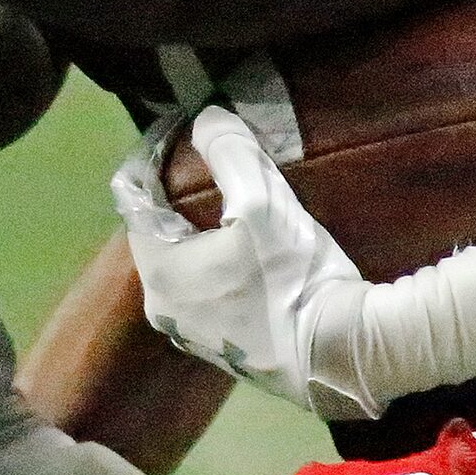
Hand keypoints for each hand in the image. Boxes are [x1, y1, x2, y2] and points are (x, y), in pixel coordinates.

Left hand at [111, 106, 377, 419]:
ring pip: (182, 259)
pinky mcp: (221, 347)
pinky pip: (204, 287)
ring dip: (199, 226)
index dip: (155, 154)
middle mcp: (161, 307)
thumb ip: (228, 151)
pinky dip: (215, 259)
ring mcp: (190, 332)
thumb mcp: (262, 201)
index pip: (134, 195)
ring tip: (232, 197)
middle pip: (157, 228)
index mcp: (158, 270)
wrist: (341, 356)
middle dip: (178, 190)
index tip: (182, 127)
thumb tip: (205, 118)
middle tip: (211, 158)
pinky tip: (246, 245)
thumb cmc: (293, 278)